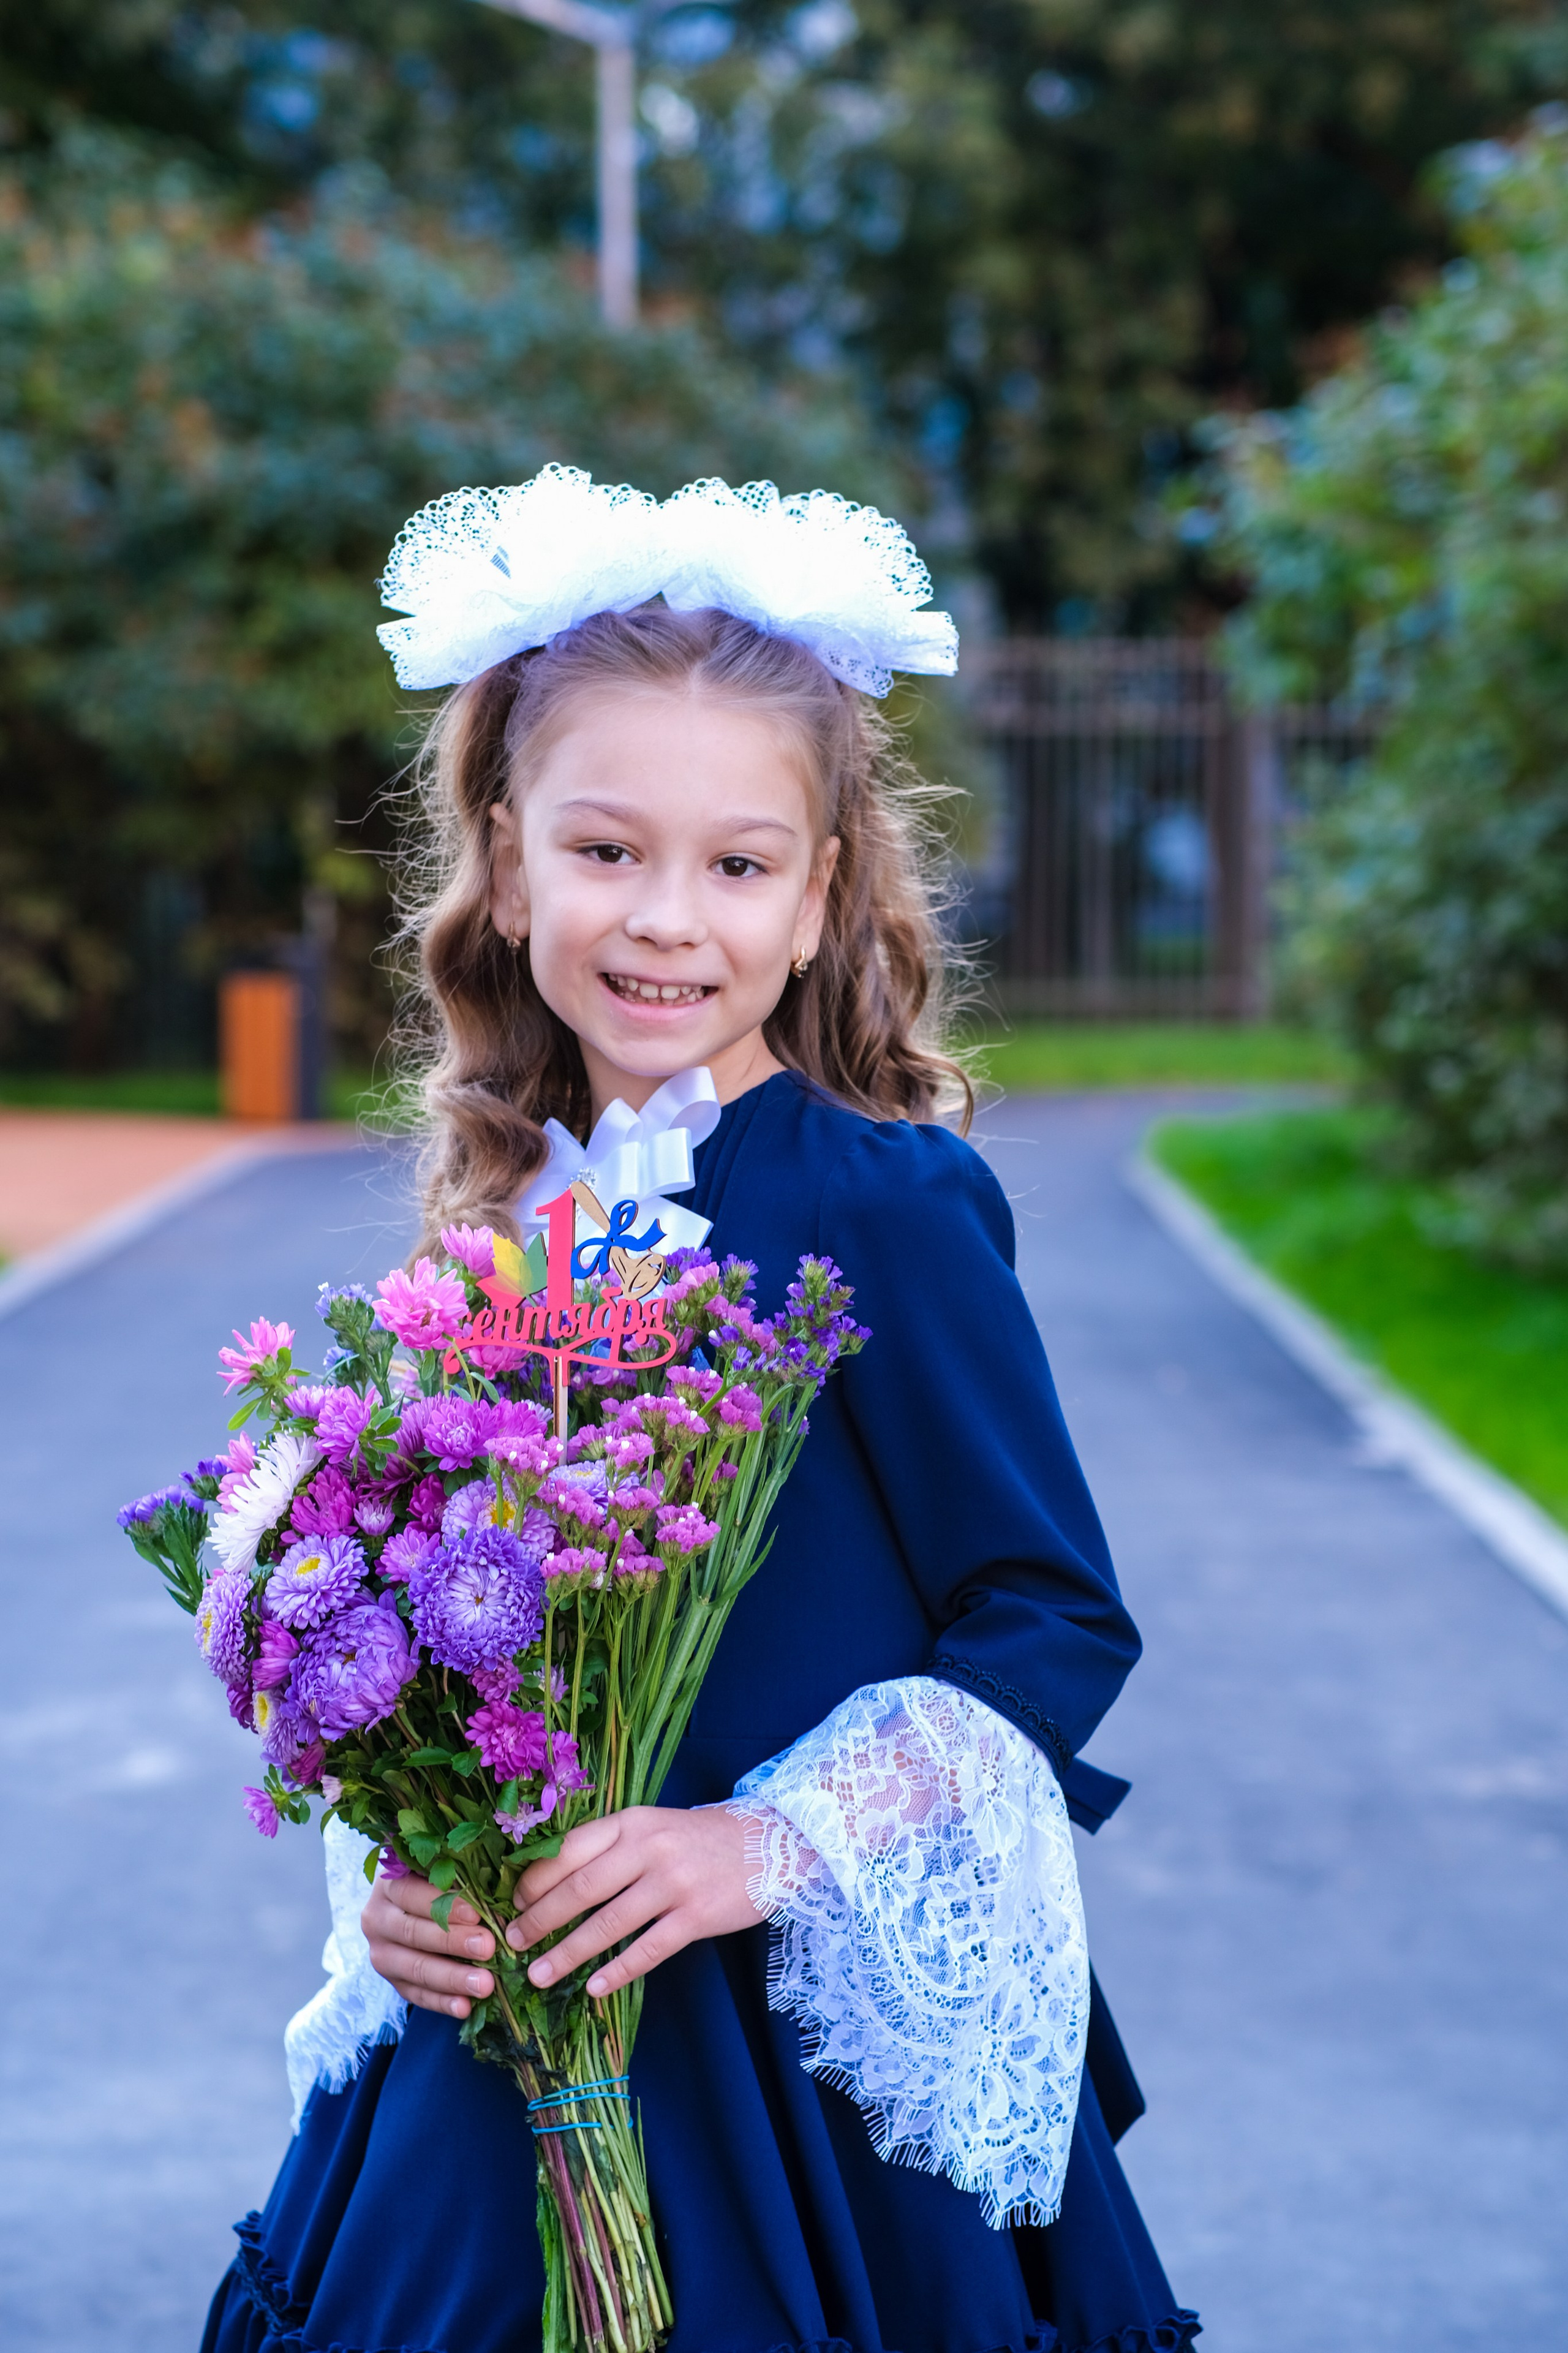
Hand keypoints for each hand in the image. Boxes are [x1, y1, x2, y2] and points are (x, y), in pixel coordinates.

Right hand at [363, 1874, 497, 2018]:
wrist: (406, 1908)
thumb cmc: (434, 1882)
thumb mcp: (440, 1871)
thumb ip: (458, 1877)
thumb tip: (495, 1892)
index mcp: (387, 1886)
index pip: (412, 1894)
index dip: (444, 1905)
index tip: (476, 1914)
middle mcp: (377, 1920)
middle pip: (414, 1933)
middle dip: (453, 1942)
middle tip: (488, 1948)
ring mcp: (381, 1954)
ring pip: (415, 1969)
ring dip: (452, 1979)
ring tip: (485, 1984)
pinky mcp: (392, 1980)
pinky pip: (416, 1995)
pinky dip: (441, 2003)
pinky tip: (465, 2007)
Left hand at [507, 1806, 760, 1998]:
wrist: (770, 1843)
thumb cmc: (698, 1840)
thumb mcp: (651, 1827)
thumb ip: (609, 1849)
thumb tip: (550, 1883)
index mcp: (631, 1822)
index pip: (568, 1849)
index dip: (533, 1880)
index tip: (510, 1904)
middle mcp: (648, 1848)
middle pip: (580, 1888)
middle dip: (539, 1919)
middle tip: (512, 1944)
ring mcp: (674, 1883)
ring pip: (608, 1923)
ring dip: (568, 1952)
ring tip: (539, 1974)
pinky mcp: (697, 1916)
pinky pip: (649, 1950)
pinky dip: (618, 1972)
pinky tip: (594, 1989)